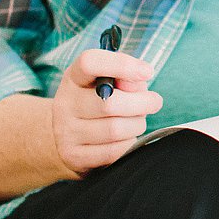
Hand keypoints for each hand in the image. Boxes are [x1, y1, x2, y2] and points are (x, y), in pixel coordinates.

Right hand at [50, 44, 161, 176]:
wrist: (69, 137)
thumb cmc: (99, 102)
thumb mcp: (111, 82)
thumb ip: (127, 77)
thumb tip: (140, 79)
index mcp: (74, 78)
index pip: (89, 62)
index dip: (122, 65)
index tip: (147, 72)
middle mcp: (65, 103)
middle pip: (110, 103)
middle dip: (142, 103)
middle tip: (153, 102)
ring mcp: (66, 132)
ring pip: (115, 129)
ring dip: (136, 125)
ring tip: (136, 121)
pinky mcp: (74, 156)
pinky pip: (113, 151)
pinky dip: (128, 144)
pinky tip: (125, 137)